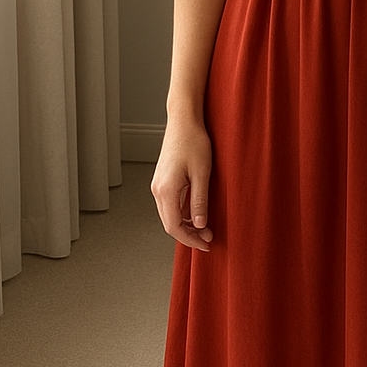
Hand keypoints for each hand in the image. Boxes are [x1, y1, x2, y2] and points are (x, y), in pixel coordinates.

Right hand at [150, 116, 214, 250]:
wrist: (183, 122)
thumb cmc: (194, 142)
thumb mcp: (202, 173)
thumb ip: (199, 201)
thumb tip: (200, 225)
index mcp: (166, 190)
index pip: (174, 227)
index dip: (190, 240)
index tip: (207, 244)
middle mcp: (157, 190)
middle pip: (169, 224)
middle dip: (189, 236)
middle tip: (209, 239)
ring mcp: (158, 185)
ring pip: (169, 216)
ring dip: (186, 226)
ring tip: (205, 229)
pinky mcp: (162, 181)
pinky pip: (169, 206)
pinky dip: (182, 215)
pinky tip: (196, 215)